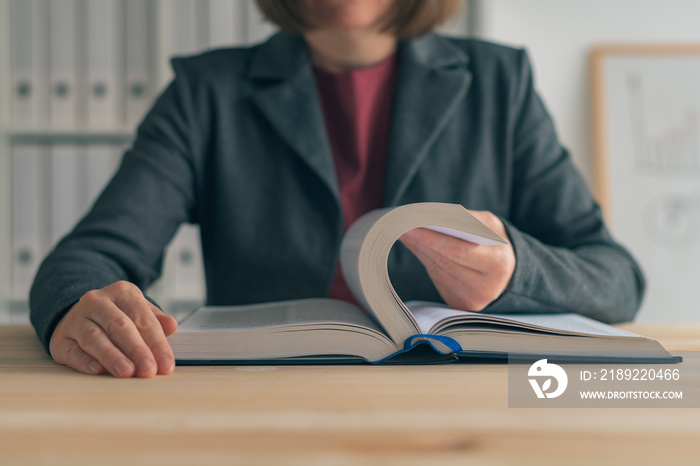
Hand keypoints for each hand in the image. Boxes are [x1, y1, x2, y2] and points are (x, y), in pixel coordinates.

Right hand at [49, 281, 177, 377]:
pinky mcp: (61, 339)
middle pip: (120, 327)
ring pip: (95, 338)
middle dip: (137, 350)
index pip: (143, 319)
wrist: (77, 315)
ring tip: (127, 372)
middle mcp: (97, 302)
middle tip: (149, 370)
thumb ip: (155, 320)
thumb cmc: (116, 316)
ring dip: (112, 356)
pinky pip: (73, 351)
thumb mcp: (138, 311)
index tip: (166, 364)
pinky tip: (98, 370)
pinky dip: (85, 362)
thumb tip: (172, 326)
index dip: (157, 343)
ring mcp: (76, 319)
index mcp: (122, 292)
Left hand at [399, 210, 515, 310]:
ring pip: (437, 270)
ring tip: (404, 232)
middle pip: (444, 261)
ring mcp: (472, 300)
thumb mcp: (490, 225)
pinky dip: (425, 260)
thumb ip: (466, 219)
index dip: (432, 239)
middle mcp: (487, 287)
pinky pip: (437, 278)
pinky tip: (416, 246)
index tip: (411, 226)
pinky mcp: (459, 303)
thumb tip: (433, 217)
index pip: (458, 251)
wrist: (508, 273)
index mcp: (499, 265)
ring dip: (419, 250)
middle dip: (421, 242)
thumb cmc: (496, 242)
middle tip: (399, 226)